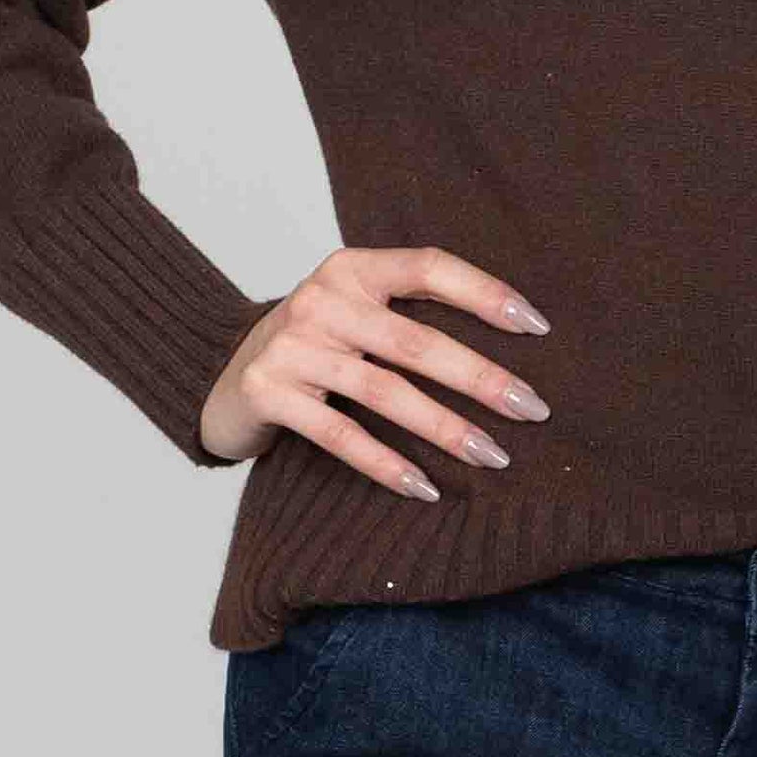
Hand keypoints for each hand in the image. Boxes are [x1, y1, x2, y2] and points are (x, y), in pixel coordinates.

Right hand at [201, 242, 551, 488]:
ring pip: (384, 392)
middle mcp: (320, 300)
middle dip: (481, 378)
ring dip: (445, 429)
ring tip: (493, 456)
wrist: (219, 374)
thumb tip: (512, 344)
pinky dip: (386, 464)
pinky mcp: (268, 393)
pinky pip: (340, 435)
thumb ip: (409, 312)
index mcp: (351, 268)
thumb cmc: (312, 345)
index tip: (537, 327)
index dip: (485, 293)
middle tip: (533, 410)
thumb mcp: (354, 310)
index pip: (429, 268)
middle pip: (416, 341)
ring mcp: (290, 347)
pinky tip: (425, 488)